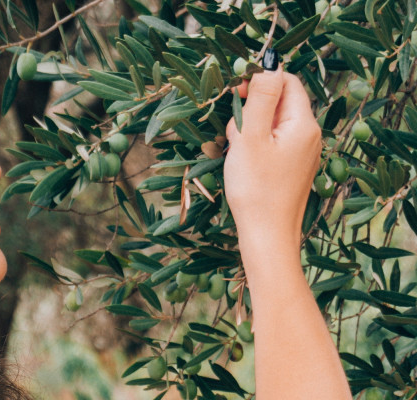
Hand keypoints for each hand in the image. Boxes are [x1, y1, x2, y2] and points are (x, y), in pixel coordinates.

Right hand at [224, 67, 321, 242]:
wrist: (266, 235)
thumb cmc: (256, 187)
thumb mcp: (253, 136)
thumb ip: (261, 97)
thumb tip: (269, 64)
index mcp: (304, 124)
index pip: (287, 82)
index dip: (260, 82)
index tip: (236, 94)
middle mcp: (309, 135)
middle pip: (278, 103)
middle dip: (251, 110)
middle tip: (236, 132)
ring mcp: (302, 153)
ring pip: (271, 124)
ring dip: (250, 130)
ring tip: (238, 152)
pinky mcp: (292, 168)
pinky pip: (272, 143)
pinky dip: (254, 146)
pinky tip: (244, 163)